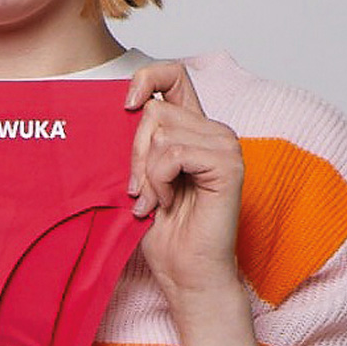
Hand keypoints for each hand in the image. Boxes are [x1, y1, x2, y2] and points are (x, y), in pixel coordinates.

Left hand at [126, 62, 245, 304]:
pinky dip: (158, 181)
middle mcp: (213, 130)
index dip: (145, 78)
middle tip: (140, 189)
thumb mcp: (139, 172)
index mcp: (193, 127)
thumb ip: (139, 138)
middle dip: (134, 153)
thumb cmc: (161, 227)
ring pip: (160, 132)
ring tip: (155, 199)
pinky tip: (167, 203)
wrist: (184, 270)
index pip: (172, 75)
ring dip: (146, 173)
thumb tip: (118, 103)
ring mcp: (225, 146)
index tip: (123, 105)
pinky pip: (173, 154)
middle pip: (153, 110)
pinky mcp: (228, 165)